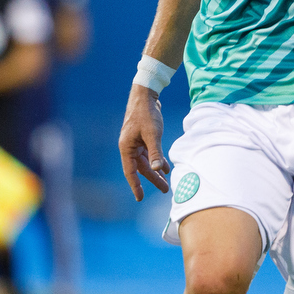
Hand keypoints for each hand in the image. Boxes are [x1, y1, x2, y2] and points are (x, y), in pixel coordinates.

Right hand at [118, 83, 169, 200]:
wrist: (146, 95)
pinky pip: (150, 153)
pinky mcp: (143, 137)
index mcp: (126, 147)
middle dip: (153, 179)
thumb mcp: (153, 134)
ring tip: (167, 182)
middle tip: (165, 191)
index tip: (139, 198)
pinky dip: (158, 160)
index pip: (130, 171)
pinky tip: (166, 168)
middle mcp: (129, 146)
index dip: (135, 185)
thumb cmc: (146, 113)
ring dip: (157, 171)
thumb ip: (155, 153)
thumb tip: (156, 170)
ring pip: (147, 161)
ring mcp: (136, 142)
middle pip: (141, 168)